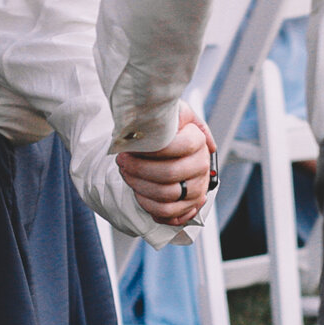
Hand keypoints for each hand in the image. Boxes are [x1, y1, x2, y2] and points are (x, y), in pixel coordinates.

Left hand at [118, 108, 215, 227]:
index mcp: (198, 140)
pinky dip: (148, 204)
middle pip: (170, 173)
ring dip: (139, 186)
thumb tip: (171, 120)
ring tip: (126, 174)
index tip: (130, 147)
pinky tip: (137, 191)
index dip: (152, 149)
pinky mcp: (190, 205)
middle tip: (121, 161)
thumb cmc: (169, 129)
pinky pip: (167, 212)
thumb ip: (171, 112)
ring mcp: (198, 188)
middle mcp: (202, 165)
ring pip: (167, 195)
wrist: (175, 151)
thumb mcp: (171, 112)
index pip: (180, 147)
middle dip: (139, 169)